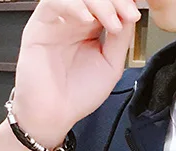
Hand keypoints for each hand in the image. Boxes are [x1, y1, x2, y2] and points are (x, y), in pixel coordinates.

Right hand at [12, 0, 140, 146]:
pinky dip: (74, 6)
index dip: (122, 4)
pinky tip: (87, 20)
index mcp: (91, 28)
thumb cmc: (78, 95)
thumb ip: (120, 40)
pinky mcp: (40, 24)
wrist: (54, 115)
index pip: (108, 3)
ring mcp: (58, 20)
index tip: (134, 14)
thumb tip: (130, 14)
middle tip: (128, 14)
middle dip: (115, 1)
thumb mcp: (111, 66)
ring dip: (99, 3)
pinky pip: (54, 3)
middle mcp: (74, 20)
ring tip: (112, 23)